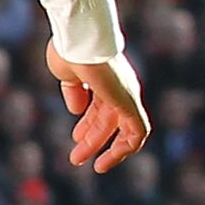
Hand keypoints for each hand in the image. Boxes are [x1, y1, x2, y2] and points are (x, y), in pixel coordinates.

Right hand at [46, 42, 150, 172]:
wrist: (80, 38)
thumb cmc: (69, 50)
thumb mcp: (67, 75)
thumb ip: (74, 92)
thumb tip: (76, 110)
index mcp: (105, 80)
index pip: (101, 107)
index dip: (88, 125)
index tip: (75, 138)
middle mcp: (120, 88)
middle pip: (109, 121)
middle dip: (93, 141)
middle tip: (76, 159)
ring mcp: (126, 96)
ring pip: (124, 130)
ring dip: (109, 149)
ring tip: (93, 165)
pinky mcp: (130, 103)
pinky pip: (137, 132)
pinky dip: (126, 147)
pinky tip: (112, 158)